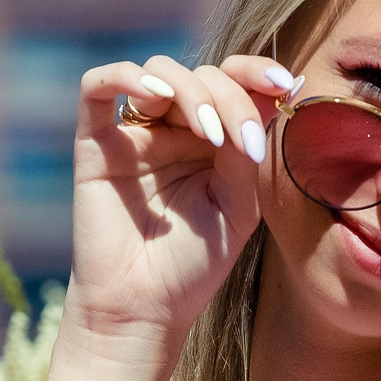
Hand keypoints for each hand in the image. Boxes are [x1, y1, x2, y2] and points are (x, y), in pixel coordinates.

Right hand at [67, 53, 298, 344]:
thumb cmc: (194, 264)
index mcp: (212, 140)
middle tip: (242, 143)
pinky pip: (97, 87)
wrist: (145, 309)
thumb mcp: (239, 205)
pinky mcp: (95, 144)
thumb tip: (271, 94)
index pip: (233, 83)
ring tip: (210, 134)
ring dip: (192, 91)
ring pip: (160, 71)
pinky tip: (154, 94)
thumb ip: (246, 149)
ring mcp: (134, 133)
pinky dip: (124, 76)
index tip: (285, 84)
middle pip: (202, 75)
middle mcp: (173, 129)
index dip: (257, 73)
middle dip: (230, 98)